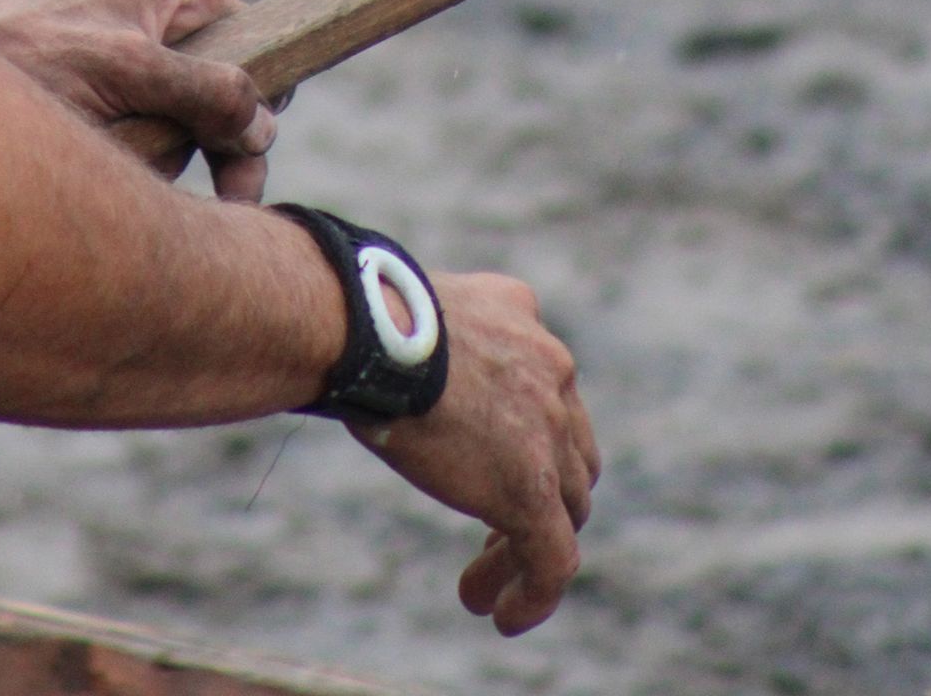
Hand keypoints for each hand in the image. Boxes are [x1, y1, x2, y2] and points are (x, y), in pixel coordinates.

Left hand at [0, 0, 277, 200]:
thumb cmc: (28, 59)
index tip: (259, 144)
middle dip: (215, 141)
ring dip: (165, 155)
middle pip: (213, 84)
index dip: (258, 90)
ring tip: (130, 166)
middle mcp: (137, 9)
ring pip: (173, 117)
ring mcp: (109, 49)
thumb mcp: (129, 70)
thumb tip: (263, 122)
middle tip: (231, 198)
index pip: (242, 30)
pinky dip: (127, 158)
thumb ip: (203, 92)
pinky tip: (107, 173)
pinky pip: (131, 131)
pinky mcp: (82, 87)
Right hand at [354, 273, 597, 634]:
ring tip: (477, 585)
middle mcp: (551, 369)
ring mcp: (548, 432)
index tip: (482, 462)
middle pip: (567, 452)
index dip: (523, 434)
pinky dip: (534, 593)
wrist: (375, 333)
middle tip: (488, 528)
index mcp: (519, 316)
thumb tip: (381, 352)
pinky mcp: (532, 489)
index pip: (544, 387)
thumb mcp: (408, 312)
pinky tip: (503, 617)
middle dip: (536, 493)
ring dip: (524, 547)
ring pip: (564, 509)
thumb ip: (426, 336)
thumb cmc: (363, 318)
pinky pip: (552, 560)